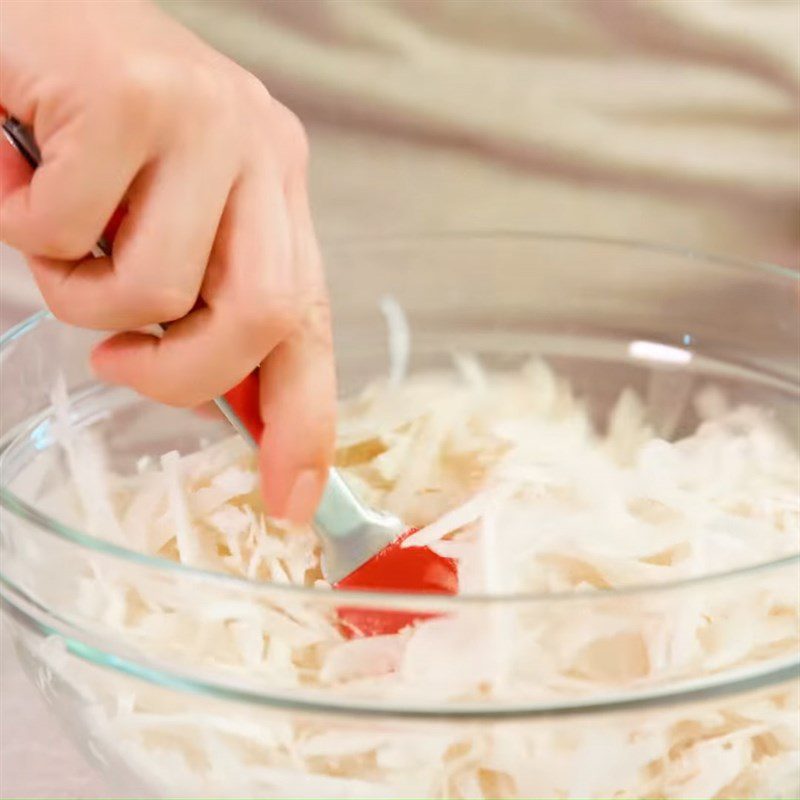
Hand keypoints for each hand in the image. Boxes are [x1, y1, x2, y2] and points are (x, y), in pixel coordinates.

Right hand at [0, 0, 334, 522]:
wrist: (16, 11)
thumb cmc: (80, 128)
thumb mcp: (159, 223)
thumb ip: (203, 303)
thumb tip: (230, 405)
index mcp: (275, 186)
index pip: (311, 322)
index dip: (305, 421)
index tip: (291, 499)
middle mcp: (259, 148)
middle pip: (264, 318)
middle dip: (178, 373)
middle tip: (116, 358)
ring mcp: (204, 116)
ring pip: (156, 289)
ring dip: (80, 290)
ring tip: (55, 228)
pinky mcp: (131, 95)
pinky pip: (69, 233)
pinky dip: (22, 226)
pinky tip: (21, 168)